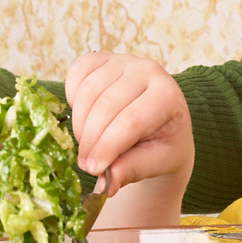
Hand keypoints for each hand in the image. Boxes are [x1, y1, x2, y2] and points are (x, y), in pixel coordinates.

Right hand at [66, 51, 193, 223]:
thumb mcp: (154, 163)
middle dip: (91, 140)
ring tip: (87, 147)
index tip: (93, 169)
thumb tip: (108, 184)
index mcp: (168, 96)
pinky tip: (83, 119)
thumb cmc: (160, 145)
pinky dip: (73, 98)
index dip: (107, 147)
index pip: (131, 121)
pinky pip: (77, 73)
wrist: (159, 124)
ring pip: (89, 91)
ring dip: (81, 124)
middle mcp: (149, 70)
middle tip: (86, 164)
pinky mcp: (103, 58)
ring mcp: (125, 60)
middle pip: (107, 105)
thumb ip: (132, 170)